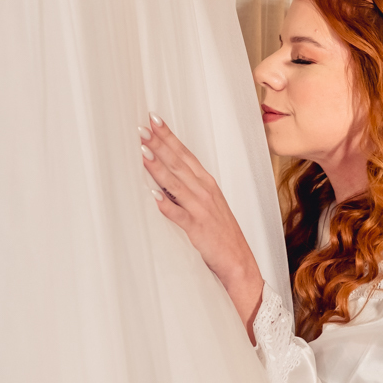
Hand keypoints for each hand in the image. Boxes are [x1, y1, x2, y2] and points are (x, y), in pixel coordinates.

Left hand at [140, 114, 264, 339]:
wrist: (238, 261)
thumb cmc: (220, 232)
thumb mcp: (205, 204)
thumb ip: (186, 189)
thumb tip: (160, 177)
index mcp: (207, 183)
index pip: (184, 154)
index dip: (169, 137)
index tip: (154, 121)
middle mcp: (205, 191)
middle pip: (178, 163)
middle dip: (160, 144)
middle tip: (143, 129)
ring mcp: (201, 209)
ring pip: (176, 184)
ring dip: (159, 168)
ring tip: (143, 153)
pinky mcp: (198, 228)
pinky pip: (180, 215)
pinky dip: (167, 205)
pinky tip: (154, 196)